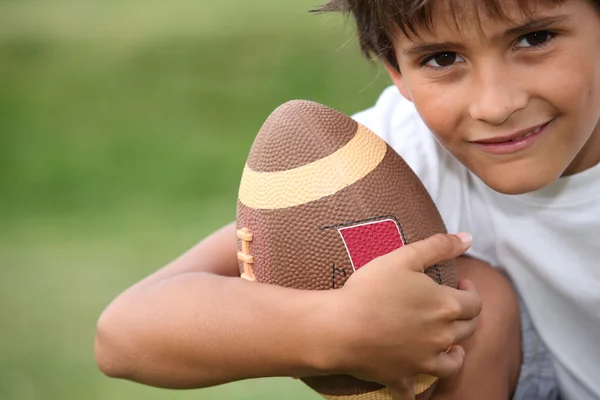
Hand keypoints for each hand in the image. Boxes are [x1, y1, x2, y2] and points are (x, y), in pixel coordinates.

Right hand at [327, 233, 481, 398]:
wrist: (341, 328)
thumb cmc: (370, 289)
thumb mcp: (404, 257)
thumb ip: (438, 246)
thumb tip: (469, 238)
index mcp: (446, 306)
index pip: (474, 302)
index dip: (471, 291)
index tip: (461, 283)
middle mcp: (442, 337)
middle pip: (468, 330)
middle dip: (465, 317)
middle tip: (451, 308)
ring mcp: (423, 361)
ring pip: (452, 364)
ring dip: (455, 355)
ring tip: (450, 347)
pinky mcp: (402, 378)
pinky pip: (414, 392)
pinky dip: (417, 390)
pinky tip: (414, 386)